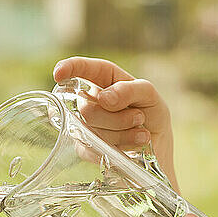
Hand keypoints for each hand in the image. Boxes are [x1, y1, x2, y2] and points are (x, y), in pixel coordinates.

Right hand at [53, 56, 177, 189]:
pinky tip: (136, 142)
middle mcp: (90, 99)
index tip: (59, 74)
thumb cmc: (151, 113)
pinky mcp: (86, 148)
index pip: (83, 69)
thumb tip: (104, 97)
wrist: (158, 145)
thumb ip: (130, 90)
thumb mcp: (149, 95)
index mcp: (104, 79)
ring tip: (141, 131)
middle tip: (139, 117)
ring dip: (123, 132)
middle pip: (87, 109)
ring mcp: (85, 124)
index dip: (69, 68)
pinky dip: (121, 146)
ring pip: (92, 130)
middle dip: (118, 116)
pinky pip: (95, 148)